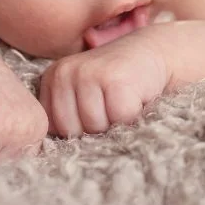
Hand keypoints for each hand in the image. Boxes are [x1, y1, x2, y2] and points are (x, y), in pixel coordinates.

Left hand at [39, 27, 170, 137]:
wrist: (152, 52)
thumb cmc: (116, 83)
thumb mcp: (82, 95)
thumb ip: (67, 116)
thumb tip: (62, 151)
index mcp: (52, 78)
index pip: (53, 127)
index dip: (78, 129)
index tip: (95, 110)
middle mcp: (64, 72)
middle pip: (71, 130)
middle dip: (94, 128)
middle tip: (110, 106)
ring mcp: (88, 73)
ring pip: (94, 126)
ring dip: (114, 122)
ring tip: (121, 101)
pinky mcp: (114, 78)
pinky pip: (119, 118)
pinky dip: (132, 115)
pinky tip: (134, 96)